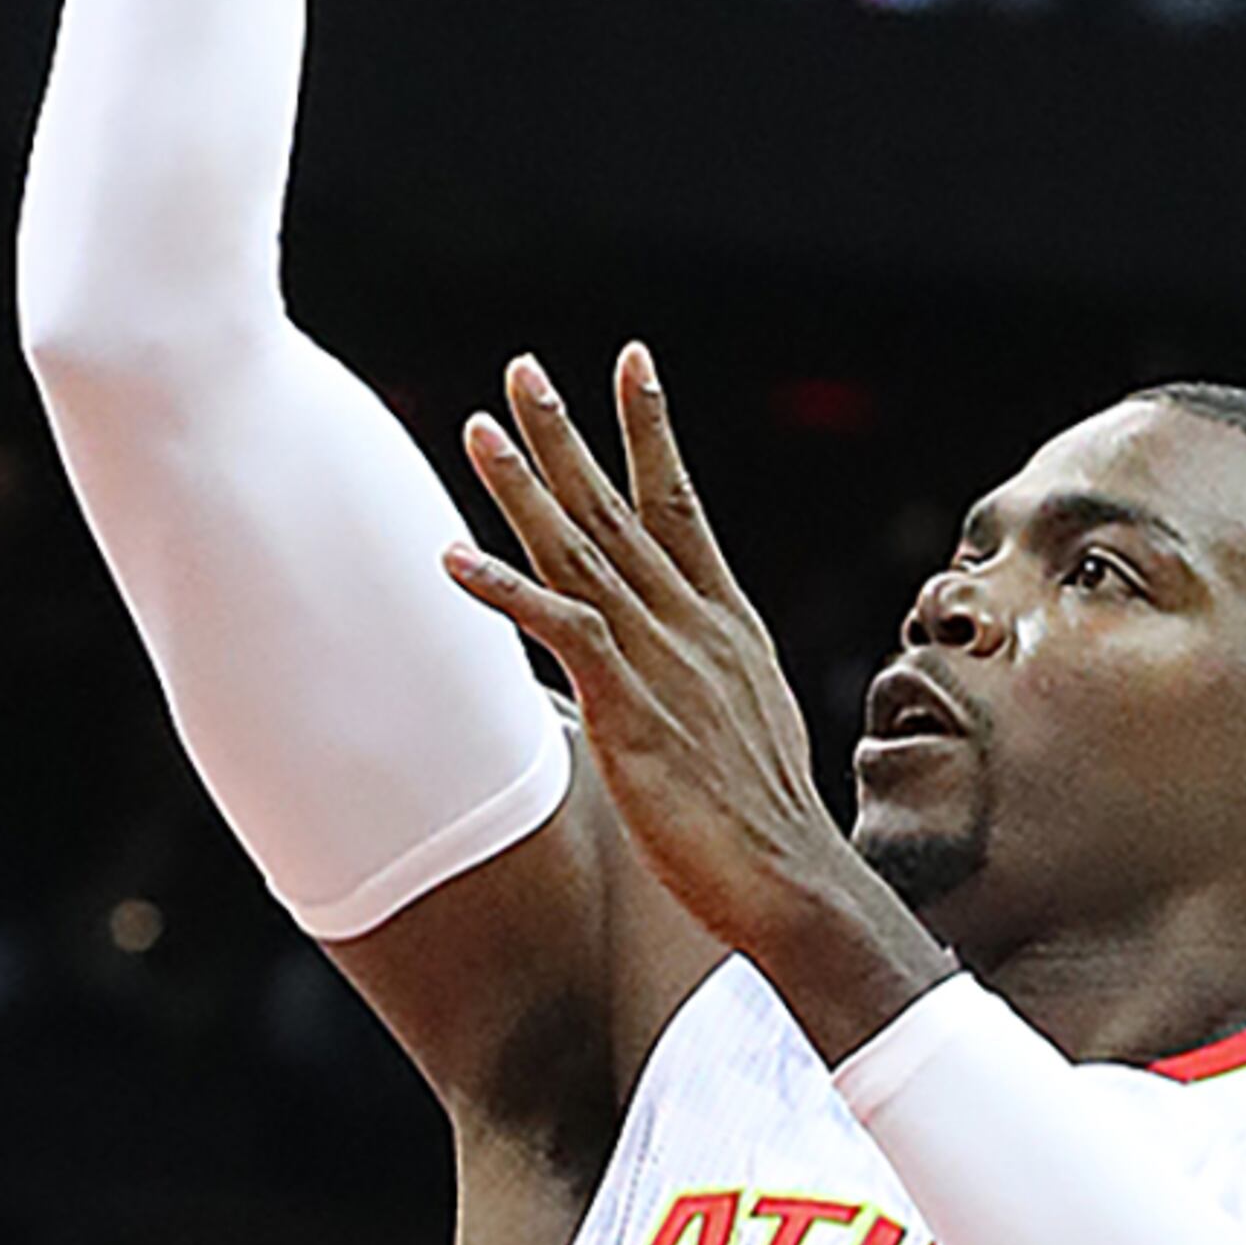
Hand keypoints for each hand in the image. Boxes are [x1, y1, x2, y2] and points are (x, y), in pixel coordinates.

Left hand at [451, 348, 919, 1021]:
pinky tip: (453, 558)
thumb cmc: (761, 825)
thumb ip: (698, 689)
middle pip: (620, 508)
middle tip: (522, 369)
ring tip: (477, 429)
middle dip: (568, 434)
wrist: (793, 881)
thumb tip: (671, 687)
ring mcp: (663, 660)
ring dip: (524, 487)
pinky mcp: (630, 706)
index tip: (631, 363)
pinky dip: (504, 588)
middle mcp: (695, 625)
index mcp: (725, 623)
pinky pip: (557, 629)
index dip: (650, 432)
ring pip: (582, 551)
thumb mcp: (737, 730)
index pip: (680, 506)